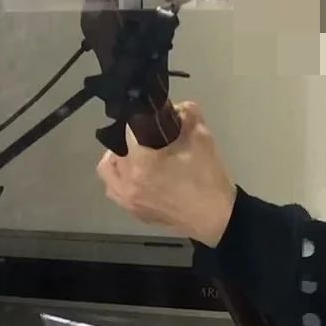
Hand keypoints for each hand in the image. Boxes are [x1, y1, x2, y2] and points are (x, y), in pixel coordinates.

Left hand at [97, 102, 236, 247]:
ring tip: (136, 156)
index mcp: (141, 163)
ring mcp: (129, 201)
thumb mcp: (202, 138)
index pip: (127, 131)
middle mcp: (127, 184)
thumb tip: (175, 107)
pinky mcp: (135, 213)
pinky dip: (121, 180)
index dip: (137, 120)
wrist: (216, 218)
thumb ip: (186, 113)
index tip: (147, 118)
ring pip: (108, 174)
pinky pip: (116, 192)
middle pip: (112, 151)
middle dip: (125, 140)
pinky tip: (138, 176)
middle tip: (142, 137)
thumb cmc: (208, 179)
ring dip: (118, 161)